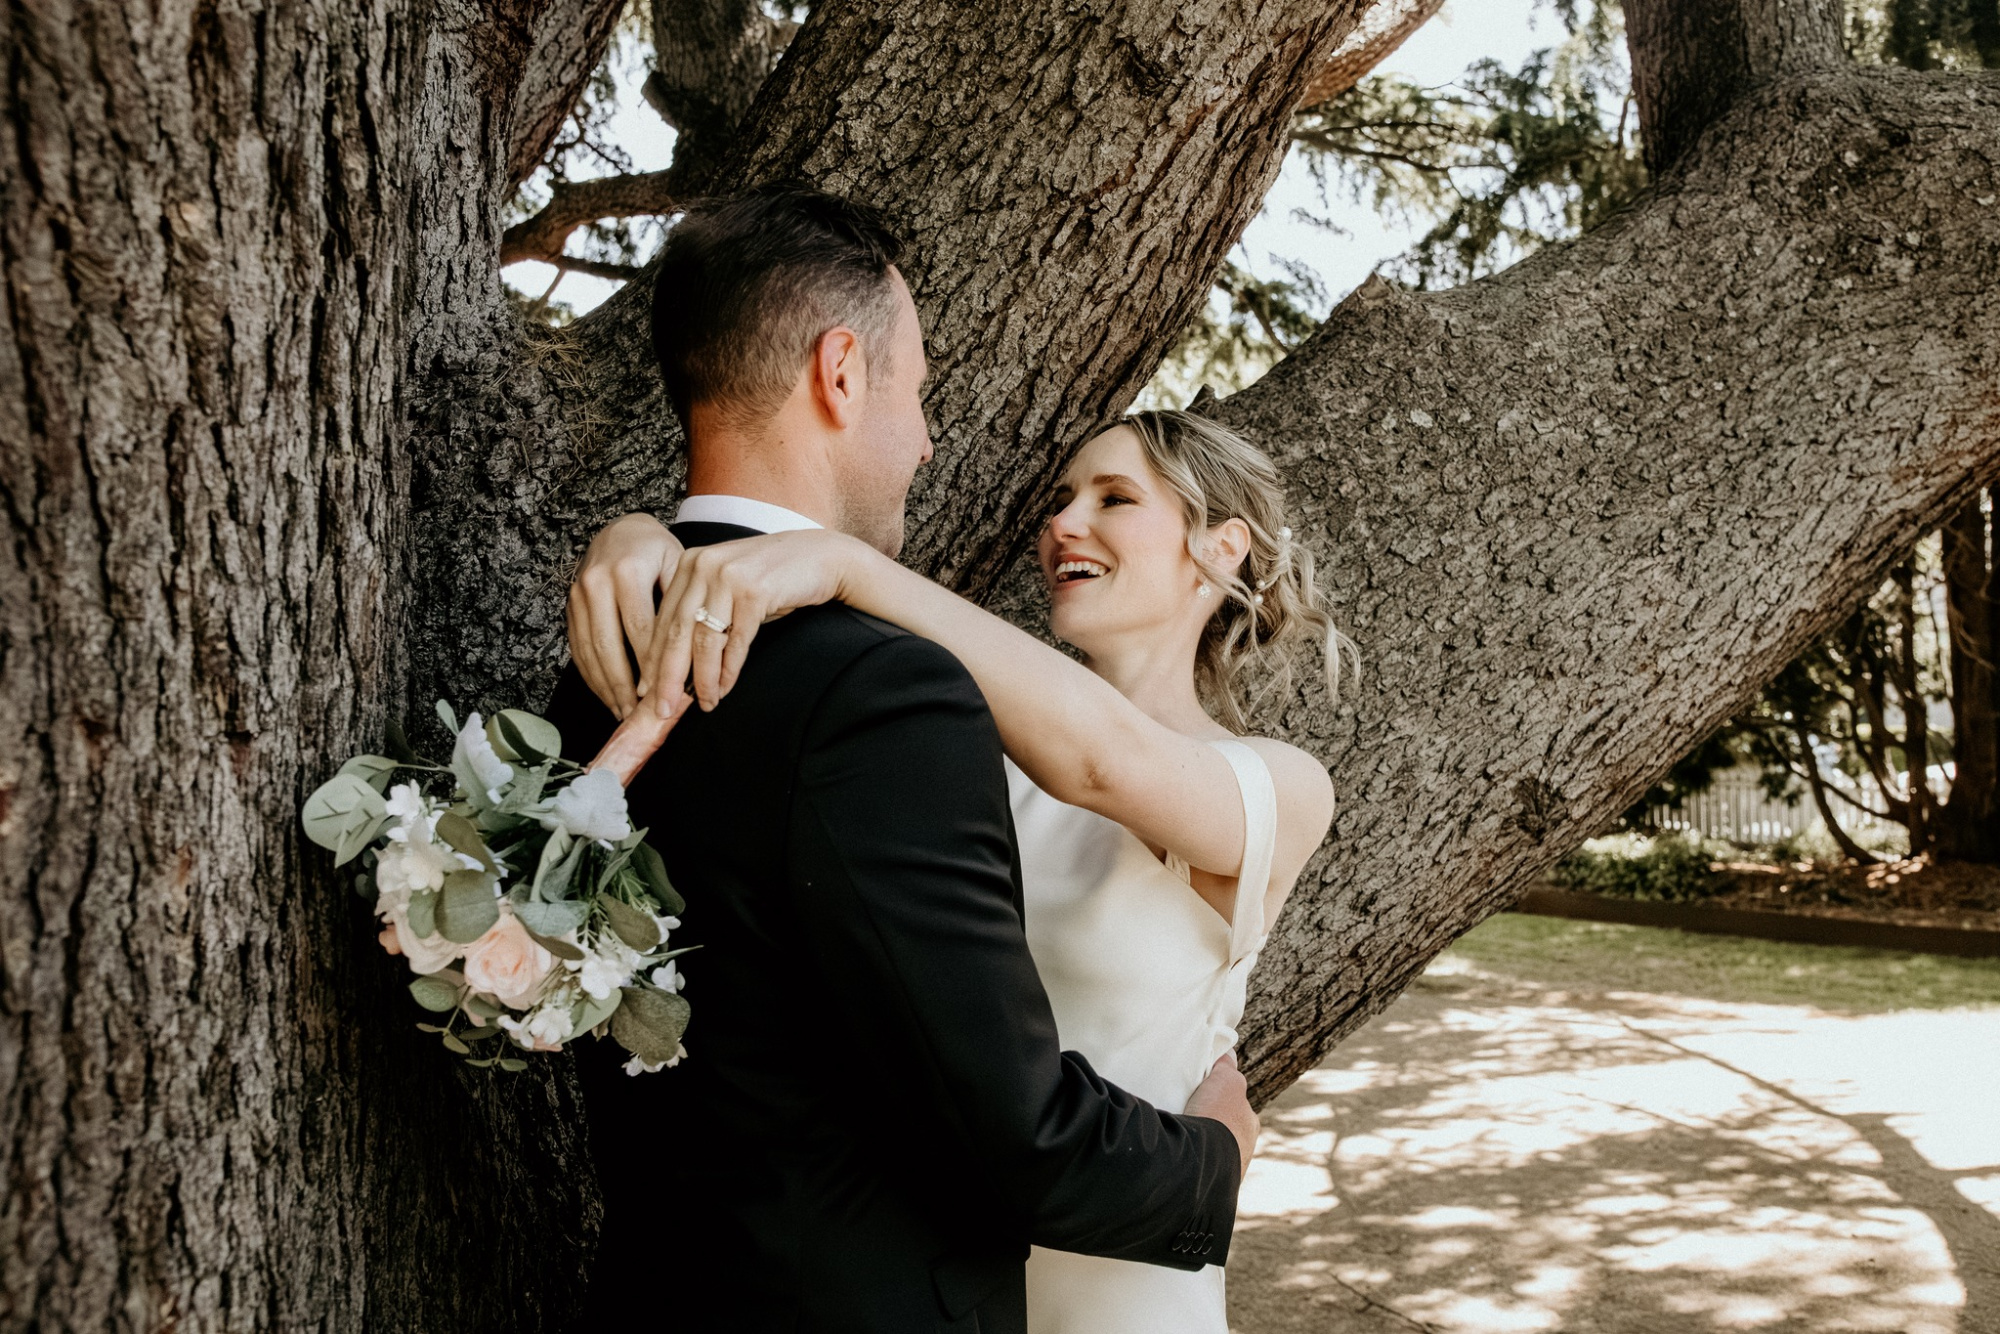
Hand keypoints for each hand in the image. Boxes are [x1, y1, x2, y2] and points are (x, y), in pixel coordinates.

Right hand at [567, 513, 681, 718]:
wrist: (620, 530)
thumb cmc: (656, 551)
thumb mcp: (676, 565)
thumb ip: (679, 606)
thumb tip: (688, 658)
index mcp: (626, 572)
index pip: (639, 630)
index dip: (649, 665)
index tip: (661, 693)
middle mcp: (595, 583)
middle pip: (609, 645)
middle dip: (624, 685)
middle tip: (638, 714)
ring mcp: (577, 596)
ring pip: (589, 650)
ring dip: (605, 686)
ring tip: (622, 712)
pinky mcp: (569, 607)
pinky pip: (577, 647)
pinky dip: (590, 675)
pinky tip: (606, 694)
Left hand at [640, 529, 869, 715]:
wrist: (822, 558)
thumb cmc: (774, 579)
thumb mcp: (729, 589)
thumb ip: (702, 613)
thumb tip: (676, 667)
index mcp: (690, 563)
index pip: (663, 619)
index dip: (654, 660)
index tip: (648, 690)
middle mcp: (704, 565)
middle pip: (677, 631)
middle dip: (668, 676)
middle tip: (662, 710)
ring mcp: (728, 576)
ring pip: (705, 640)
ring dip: (703, 679)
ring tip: (704, 704)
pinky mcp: (754, 590)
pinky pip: (735, 641)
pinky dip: (728, 670)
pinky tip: (724, 688)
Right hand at [1185, 1051, 1257, 1178]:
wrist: (1203, 1160)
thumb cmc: (1219, 1117)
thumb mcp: (1226, 1081)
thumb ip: (1227, 1068)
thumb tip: (1229, 1054)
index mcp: (1250, 1125)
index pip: (1236, 1107)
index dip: (1220, 1099)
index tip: (1202, 1097)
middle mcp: (1243, 1149)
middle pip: (1223, 1130)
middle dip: (1208, 1124)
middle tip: (1186, 1115)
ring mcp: (1227, 1171)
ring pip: (1210, 1151)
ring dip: (1198, 1144)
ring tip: (1176, 1136)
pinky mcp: (1209, 1186)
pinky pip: (1197, 1167)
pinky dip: (1188, 1160)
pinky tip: (1174, 1154)